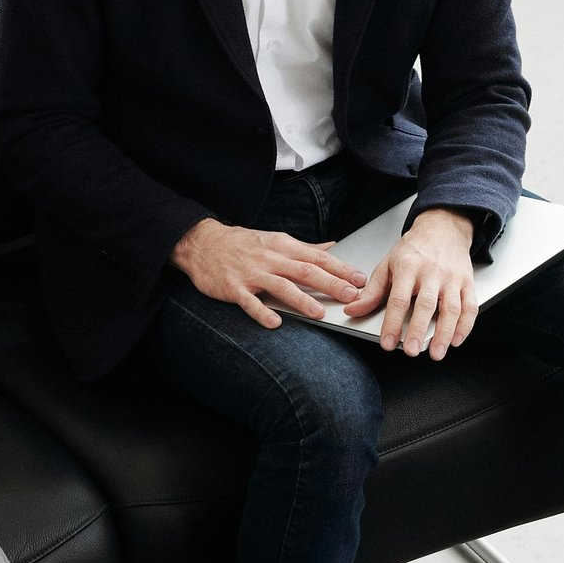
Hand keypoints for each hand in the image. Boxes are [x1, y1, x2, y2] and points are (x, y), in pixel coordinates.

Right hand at [172, 217, 363, 331]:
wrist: (203, 243)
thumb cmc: (243, 244)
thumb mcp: (276, 240)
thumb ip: (305, 248)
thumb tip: (333, 248)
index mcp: (283, 246)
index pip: (318, 257)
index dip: (340, 268)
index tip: (360, 279)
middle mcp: (271, 258)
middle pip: (305, 271)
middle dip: (330, 283)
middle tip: (351, 296)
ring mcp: (252, 273)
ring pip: (281, 286)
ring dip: (301, 299)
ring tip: (319, 312)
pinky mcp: (234, 288)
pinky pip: (250, 302)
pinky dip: (262, 312)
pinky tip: (275, 322)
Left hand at [345, 208, 476, 359]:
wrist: (443, 228)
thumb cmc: (414, 250)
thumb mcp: (388, 264)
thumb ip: (373, 291)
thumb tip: (353, 309)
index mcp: (408, 267)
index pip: (399, 299)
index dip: (393, 323)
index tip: (388, 342)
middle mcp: (431, 272)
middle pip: (426, 304)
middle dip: (419, 330)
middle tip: (412, 351)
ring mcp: (452, 278)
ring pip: (451, 308)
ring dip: (445, 332)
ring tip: (436, 353)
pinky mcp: (467, 282)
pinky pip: (470, 306)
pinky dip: (465, 325)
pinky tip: (456, 340)